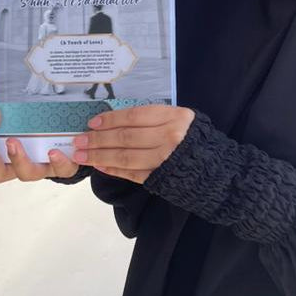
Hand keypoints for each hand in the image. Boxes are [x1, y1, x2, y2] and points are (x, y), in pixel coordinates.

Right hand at [0, 106, 79, 182]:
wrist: (77, 145)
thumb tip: (6, 100)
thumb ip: (18, 113)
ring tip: (15, 143)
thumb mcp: (31, 122)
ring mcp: (42, 169)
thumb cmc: (48, 133)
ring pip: (27, 173)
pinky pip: (61, 169)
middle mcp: (22, 166)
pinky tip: (53, 151)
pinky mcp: (64, 168)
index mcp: (8, 156)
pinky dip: (57, 162)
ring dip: (19, 159)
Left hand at [71, 104, 195, 182]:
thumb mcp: (180, 119)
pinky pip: (132, 173)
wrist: (217, 169)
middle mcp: (170, 137)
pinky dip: (114, 170)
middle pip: (126, 137)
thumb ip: (155, 118)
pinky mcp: (162, 178)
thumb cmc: (195, 139)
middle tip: (79, 141)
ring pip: (126, 156)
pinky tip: (100, 166)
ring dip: (100, 156)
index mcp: (175, 117)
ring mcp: (166, 159)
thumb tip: (117, 120)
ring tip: (82, 155)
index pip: (135, 116)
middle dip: (99, 139)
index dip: (111, 119)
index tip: (92, 123)